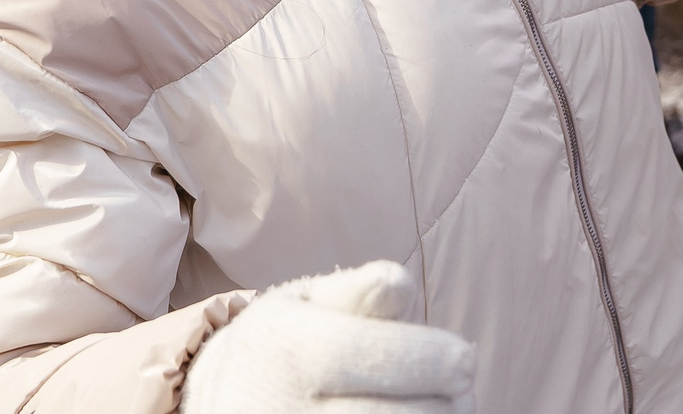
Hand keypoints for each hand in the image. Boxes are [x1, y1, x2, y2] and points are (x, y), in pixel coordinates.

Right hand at [182, 261, 474, 413]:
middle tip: (461, 393)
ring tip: (445, 411)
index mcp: (286, 349)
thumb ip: (357, 293)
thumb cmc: (280, 346)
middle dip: (447, 404)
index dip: (431, 360)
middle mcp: (284, 409)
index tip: (465, 361)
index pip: (375, 355)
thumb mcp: (303, 305)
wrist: (217, 404)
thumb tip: (399, 282)